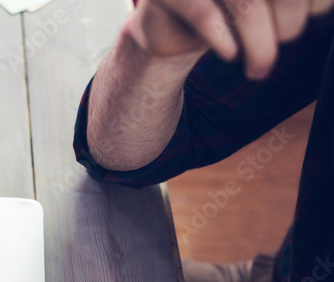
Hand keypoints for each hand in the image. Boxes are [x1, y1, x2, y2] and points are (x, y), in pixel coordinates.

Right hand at [129, 0, 329, 78]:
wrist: (168, 30)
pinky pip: (204, 17)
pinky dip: (223, 40)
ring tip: (259, 69)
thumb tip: (318, 8)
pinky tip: (230, 55)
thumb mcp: (267, 5)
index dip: (314, 2)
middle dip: (290, 24)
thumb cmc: (225, 14)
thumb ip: (293, 3)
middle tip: (284, 45)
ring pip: (245, 3)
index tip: (312, 15)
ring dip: (260, 44)